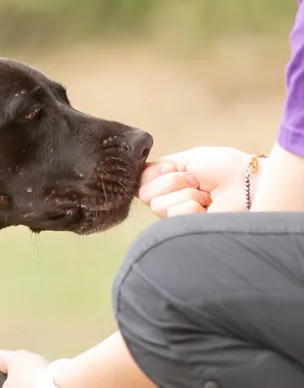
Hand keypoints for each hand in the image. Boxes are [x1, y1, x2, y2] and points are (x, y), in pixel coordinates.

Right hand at [138, 147, 254, 217]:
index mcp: (168, 183)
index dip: (157, 174)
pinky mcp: (184, 229)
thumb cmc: (225, 168)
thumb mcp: (189, 157)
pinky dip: (192, 207)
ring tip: (206, 195)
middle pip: (146, 194)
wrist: (248, 183)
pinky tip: (207, 207)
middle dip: (172, 182)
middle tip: (196, 181)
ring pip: (159, 205)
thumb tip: (139, 172)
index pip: (142, 182)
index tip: (177, 169)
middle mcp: (169, 200)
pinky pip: (174, 215)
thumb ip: (161, 165)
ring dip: (187, 194)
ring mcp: (176, 216)